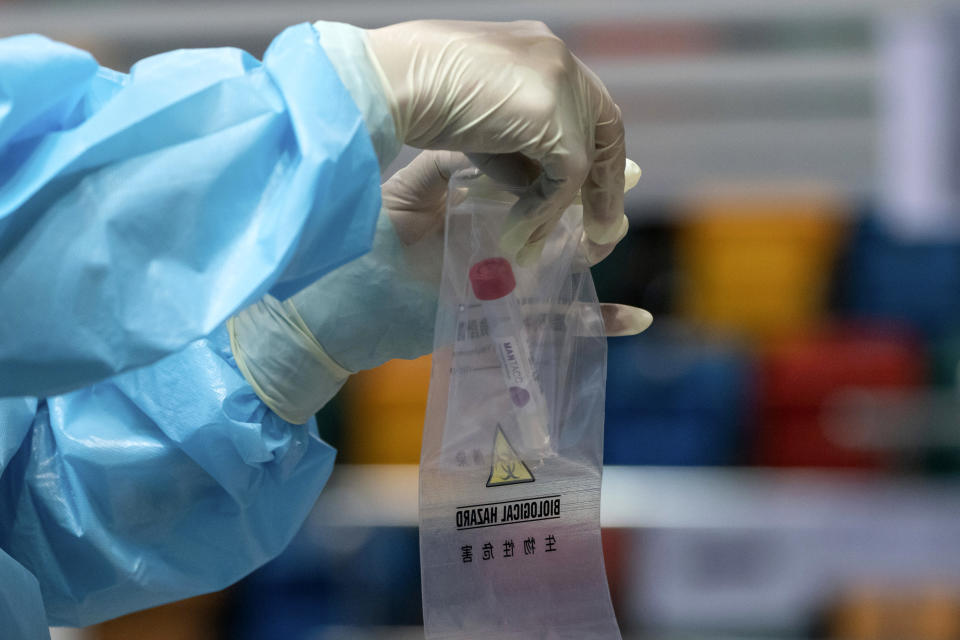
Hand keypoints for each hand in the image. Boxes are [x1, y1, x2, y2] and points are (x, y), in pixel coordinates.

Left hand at [228, 152, 649, 423]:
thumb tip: (495, 142)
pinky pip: (554, 325)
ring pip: (561, 271)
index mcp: (469, 210)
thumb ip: (449, 169)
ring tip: (619, 232)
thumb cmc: (361, 247)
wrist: (334, 312)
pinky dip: (593, 323)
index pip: (526, 183)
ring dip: (594, 254)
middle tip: (622, 183)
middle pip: (551, 225)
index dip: (557, 165)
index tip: (585, 144)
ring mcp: (498, 288)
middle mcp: (489, 247)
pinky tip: (632, 318)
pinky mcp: (498, 325)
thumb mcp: (408, 195)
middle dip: (587, 205)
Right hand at [366, 21, 626, 263]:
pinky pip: (564, 174)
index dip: (596, 154)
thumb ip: (515, 146)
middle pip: (604, 129)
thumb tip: (543, 188)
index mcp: (539, 50)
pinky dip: (544, 210)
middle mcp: (556, 57)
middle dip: (604, 188)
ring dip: (567, 209)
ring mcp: (556, 80)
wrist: (383, 82)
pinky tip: (519, 233)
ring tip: (551, 248)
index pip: (589, 107)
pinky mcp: (548, 111)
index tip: (593, 197)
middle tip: (603, 235)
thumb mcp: (478, 125)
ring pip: (583, 159)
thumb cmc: (411, 100)